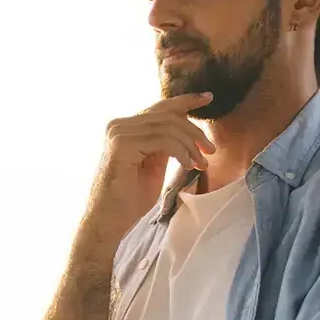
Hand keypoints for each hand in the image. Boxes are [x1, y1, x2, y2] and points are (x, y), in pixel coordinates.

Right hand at [79, 93, 215, 253]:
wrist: (109, 222)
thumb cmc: (129, 199)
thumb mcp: (153, 164)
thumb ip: (164, 143)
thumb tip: (186, 128)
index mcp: (126, 127)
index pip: (160, 107)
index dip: (186, 100)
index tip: (207, 98)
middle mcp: (119, 125)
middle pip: (168, 115)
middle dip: (195, 131)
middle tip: (210, 150)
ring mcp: (118, 133)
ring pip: (168, 126)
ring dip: (190, 145)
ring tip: (200, 163)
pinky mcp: (121, 145)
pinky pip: (162, 139)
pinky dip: (181, 151)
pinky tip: (187, 165)